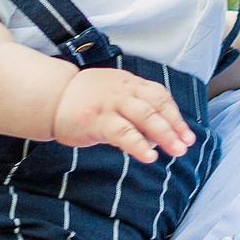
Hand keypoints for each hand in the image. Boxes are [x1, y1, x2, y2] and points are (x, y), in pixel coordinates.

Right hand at [51, 68, 193, 160]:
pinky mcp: (97, 120)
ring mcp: (110, 104)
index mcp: (129, 82)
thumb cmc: (84, 99)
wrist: (52, 97)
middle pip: (156, 106)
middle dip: (175, 126)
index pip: (160, 96)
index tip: (186, 134)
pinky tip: (149, 156)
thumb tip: (156, 136)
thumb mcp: (114, 94)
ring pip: (144, 117)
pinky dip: (139, 145)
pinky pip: (123, 133)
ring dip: (164, 135)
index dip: (175, 115)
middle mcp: (123, 90)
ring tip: (176, 151)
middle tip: (187, 144)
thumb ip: (135, 109)